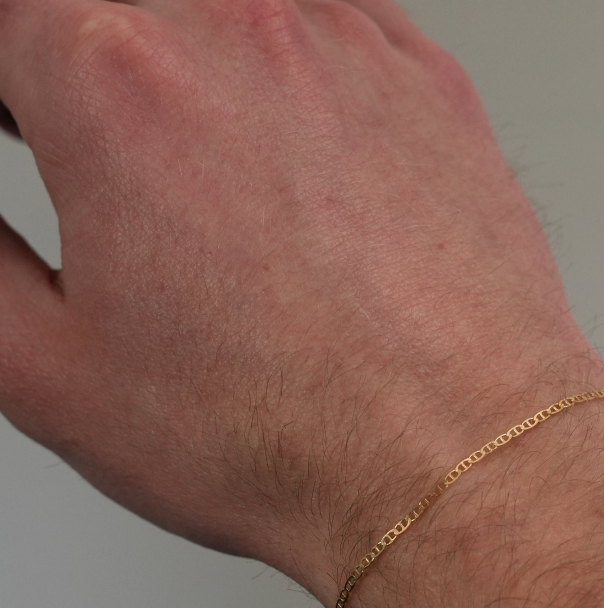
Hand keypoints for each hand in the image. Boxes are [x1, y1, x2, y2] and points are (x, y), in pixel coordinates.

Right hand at [0, 0, 603, 590]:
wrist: (455, 463)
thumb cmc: (289, 438)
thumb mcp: (49, 370)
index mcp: (116, 78)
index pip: (12, 24)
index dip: (3, 85)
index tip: (17, 123)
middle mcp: (236, 31)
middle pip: (116, 10)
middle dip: (80, 72)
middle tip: (85, 148)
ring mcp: (350, 49)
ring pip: (225, 14)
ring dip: (187, 71)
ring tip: (196, 172)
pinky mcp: (431, 87)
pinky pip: (334, 32)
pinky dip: (292, 76)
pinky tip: (289, 159)